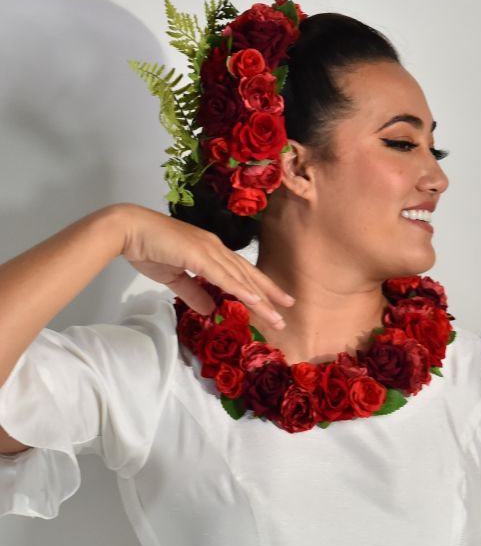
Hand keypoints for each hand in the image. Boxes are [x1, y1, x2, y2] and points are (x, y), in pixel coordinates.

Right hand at [117, 203, 293, 327]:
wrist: (128, 230)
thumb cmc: (149, 248)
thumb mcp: (175, 278)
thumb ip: (193, 293)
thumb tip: (210, 309)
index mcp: (210, 252)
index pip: (240, 273)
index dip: (260, 287)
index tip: (276, 302)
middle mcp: (215, 249)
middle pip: (247, 275)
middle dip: (269, 294)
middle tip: (287, 311)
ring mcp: (208, 250)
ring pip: (240, 278)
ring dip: (260, 297)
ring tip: (276, 315)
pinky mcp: (198, 254)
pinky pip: (223, 275)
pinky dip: (240, 288)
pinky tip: (254, 300)